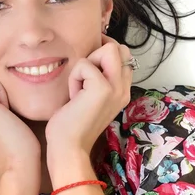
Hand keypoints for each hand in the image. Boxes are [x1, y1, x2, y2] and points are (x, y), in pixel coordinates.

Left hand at [45, 34, 133, 156]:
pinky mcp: (103, 88)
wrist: (69, 146)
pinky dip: (75, 78)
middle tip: (85, 78)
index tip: (88, 67)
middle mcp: (124, 88)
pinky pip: (84, 64)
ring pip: (108, 49)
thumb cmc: (72, 123)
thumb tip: (92, 56)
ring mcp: (116, 88)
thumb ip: (98, 79)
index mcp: (122, 90)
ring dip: (87, 64)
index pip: (123, 55)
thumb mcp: (90, 96)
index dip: (103, 54)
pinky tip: (74, 97)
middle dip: (97, 54)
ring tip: (80, 88)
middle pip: (119, 48)